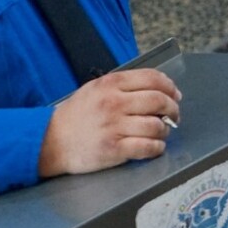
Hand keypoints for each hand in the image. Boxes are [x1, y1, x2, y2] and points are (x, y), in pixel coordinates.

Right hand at [38, 68, 181, 177]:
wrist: (51, 140)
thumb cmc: (76, 115)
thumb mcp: (96, 89)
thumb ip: (124, 86)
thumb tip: (159, 89)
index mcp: (111, 84)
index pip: (152, 78)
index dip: (170, 86)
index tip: (175, 94)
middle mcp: (114, 103)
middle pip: (159, 100)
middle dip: (173, 109)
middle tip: (174, 115)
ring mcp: (114, 127)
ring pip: (156, 125)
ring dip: (165, 130)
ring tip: (161, 132)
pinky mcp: (114, 149)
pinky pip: (147, 147)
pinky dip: (157, 147)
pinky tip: (155, 146)